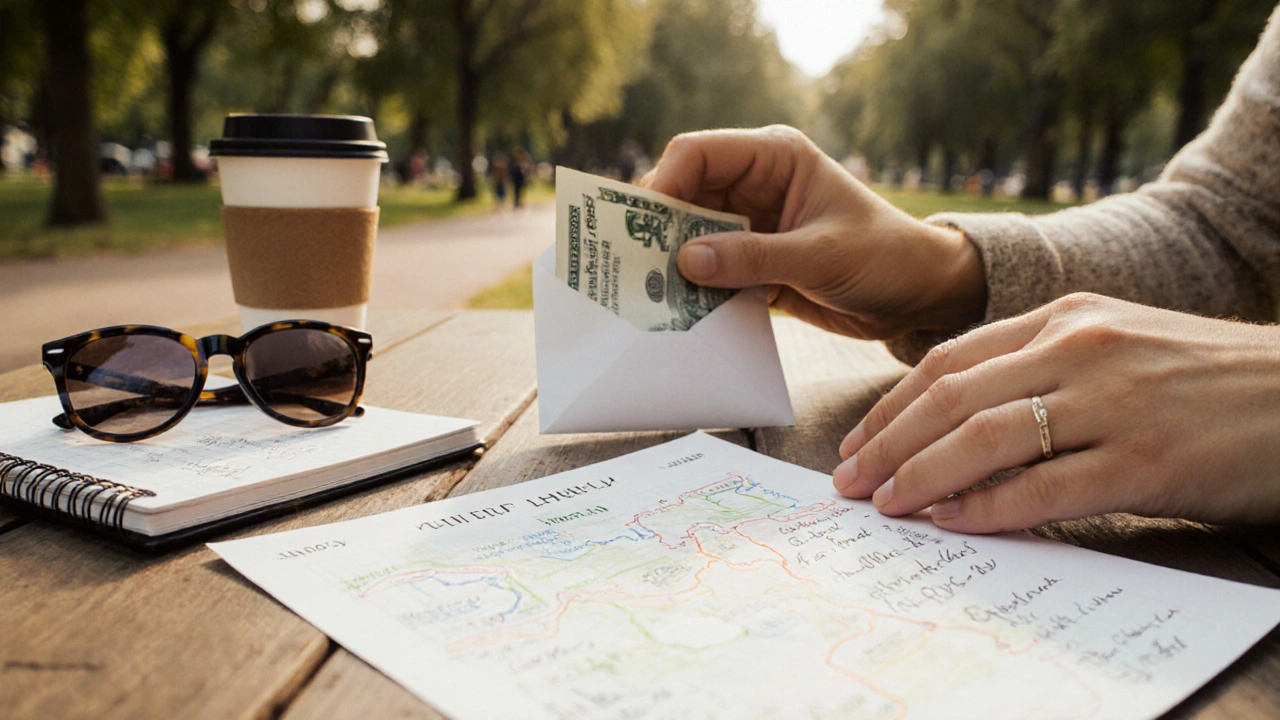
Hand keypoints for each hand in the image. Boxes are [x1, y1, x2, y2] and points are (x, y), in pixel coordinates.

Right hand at [642, 125, 985, 339]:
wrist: (919, 297)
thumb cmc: (886, 257)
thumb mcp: (821, 256)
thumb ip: (754, 257)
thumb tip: (687, 260)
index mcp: (773, 158)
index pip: (698, 154)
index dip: (663, 183)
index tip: (640, 226)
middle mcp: (754, 186)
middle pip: (683, 196)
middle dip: (657, 230)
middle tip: (631, 267)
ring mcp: (751, 226)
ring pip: (689, 237)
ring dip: (671, 265)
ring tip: (647, 295)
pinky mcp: (752, 263)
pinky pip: (708, 272)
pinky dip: (692, 291)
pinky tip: (677, 313)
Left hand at [833, 293, 1279, 531]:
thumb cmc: (1207, 379)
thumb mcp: (1117, 345)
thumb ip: (1041, 369)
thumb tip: (959, 426)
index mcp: (1065, 317)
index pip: (948, 361)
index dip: (892, 407)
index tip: (859, 443)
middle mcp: (1079, 349)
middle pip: (950, 397)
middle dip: (887, 443)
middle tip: (850, 482)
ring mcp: (1113, 402)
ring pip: (984, 438)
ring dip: (920, 476)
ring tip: (885, 505)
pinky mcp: (1146, 459)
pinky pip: (1045, 488)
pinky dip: (989, 508)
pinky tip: (952, 522)